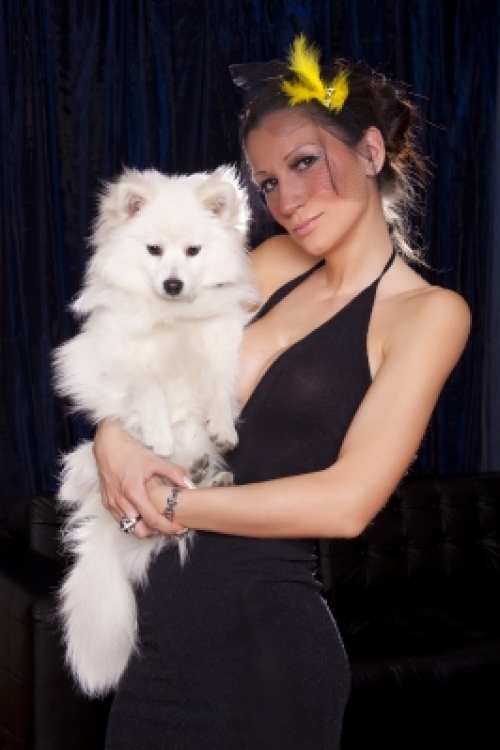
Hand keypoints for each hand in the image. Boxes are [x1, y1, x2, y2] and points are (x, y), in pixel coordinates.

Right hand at [93, 419, 190, 537]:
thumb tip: (190, 486)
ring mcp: (112, 504)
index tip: (179, 528)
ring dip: (144, 528)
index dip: (168, 528)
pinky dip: (133, 521)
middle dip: (155, 532)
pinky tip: (143, 513)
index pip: (152, 520)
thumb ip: (175, 473)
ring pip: (129, 528)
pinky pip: (120, 520)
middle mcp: (121, 501)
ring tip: (158, 520)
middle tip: (168, 526)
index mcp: (133, 492)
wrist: (107, 445)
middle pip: (139, 531)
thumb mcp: (155, 460)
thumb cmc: (130, 452)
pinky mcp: (106, 503)